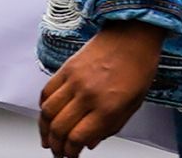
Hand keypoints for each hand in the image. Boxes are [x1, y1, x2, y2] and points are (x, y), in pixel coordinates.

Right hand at [39, 20, 166, 157]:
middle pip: (60, 128)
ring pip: (48, 112)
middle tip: (58, 151)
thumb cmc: (138, 67)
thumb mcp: (133, 105)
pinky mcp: (67, 68)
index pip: (78, 138)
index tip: (71, 156)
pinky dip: (43, 106)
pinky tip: (47, 114)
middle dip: (56, 146)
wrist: (134, 35)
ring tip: (48, 137)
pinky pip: (47, 91)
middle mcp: (89, 94)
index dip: (71, 152)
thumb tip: (90, 143)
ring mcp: (75, 80)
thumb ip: (111, 127)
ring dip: (44, 129)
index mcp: (109, 107)